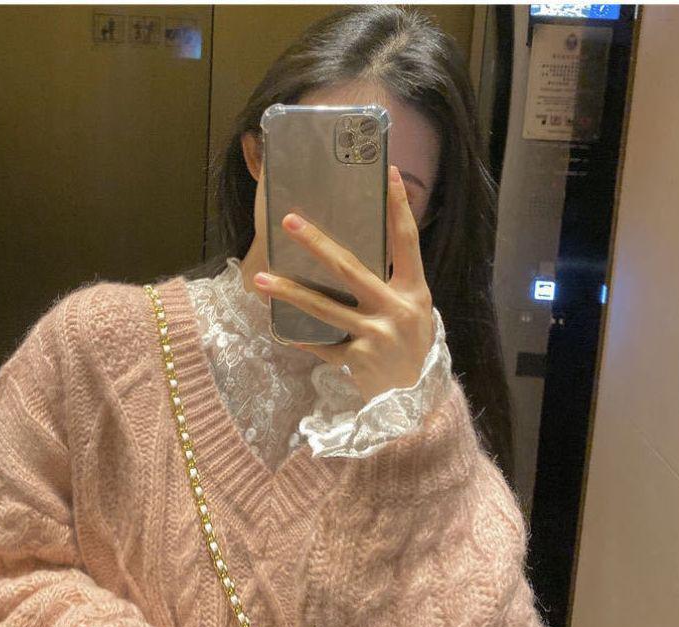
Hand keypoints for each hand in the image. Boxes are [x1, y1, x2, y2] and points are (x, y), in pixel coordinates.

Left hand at [253, 164, 434, 403]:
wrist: (415, 400)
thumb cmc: (412, 349)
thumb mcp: (414, 312)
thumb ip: (393, 285)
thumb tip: (355, 254)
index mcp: (415, 292)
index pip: (407, 242)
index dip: (398, 207)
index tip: (387, 174)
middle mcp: (396, 309)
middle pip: (351, 269)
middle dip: (317, 243)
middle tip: (289, 221)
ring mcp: (375, 335)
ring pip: (324, 308)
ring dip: (290, 292)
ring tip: (262, 279)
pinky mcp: (356, 359)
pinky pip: (322, 344)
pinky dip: (302, 337)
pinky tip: (281, 330)